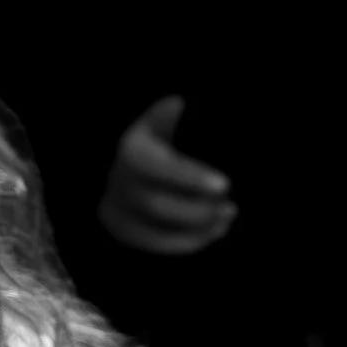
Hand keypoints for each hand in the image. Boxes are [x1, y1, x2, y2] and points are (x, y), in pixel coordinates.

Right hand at [97, 94, 234, 256]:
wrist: (136, 161)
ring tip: (227, 217)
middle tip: (231, 207)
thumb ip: (170, 114)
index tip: (225, 185)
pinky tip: (214, 232)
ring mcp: (116, 207)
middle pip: (155, 204)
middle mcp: (117, 180)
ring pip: (155, 230)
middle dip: (197, 210)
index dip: (189, 178)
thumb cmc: (164, 137)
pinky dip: (187, 242)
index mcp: (131, 149)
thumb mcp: (165, 120)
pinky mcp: (123, 229)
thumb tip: (176, 102)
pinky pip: (155, 244)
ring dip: (197, 229)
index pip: (156, 166)